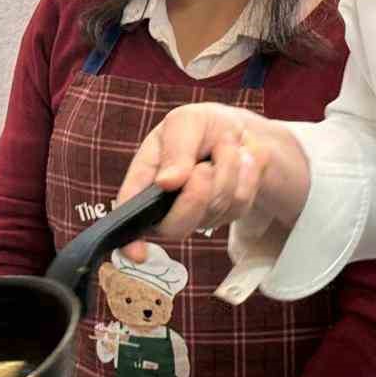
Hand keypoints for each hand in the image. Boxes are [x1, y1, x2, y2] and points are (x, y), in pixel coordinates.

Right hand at [114, 103, 310, 259]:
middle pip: (174, 227)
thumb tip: (166, 183)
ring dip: (227, 169)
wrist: (240, 131)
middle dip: (196, 196)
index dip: (128, 240)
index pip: (129, 214)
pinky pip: (240, 204)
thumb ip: (175, 149)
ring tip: (226, 144)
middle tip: (206, 166)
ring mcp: (198, 214)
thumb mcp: (185, 122)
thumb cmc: (202, 126)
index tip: (137, 254)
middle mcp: (166, 204)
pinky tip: (243, 158)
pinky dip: (247, 174)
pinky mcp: (226, 215)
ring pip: (214, 209)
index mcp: (145, 180)